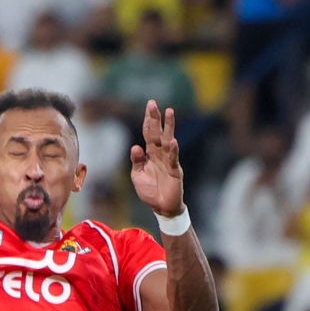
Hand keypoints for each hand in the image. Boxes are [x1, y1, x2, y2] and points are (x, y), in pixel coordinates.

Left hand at [130, 101, 185, 217]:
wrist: (161, 207)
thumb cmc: (150, 190)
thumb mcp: (138, 174)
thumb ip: (137, 161)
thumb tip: (135, 147)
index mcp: (150, 154)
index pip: (148, 133)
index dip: (148, 120)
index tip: (149, 106)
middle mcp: (160, 154)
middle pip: (157, 132)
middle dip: (155, 118)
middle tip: (153, 103)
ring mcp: (168, 161)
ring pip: (168, 141)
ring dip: (168, 127)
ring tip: (169, 112)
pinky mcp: (175, 171)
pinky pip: (173, 159)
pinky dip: (172, 150)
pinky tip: (173, 141)